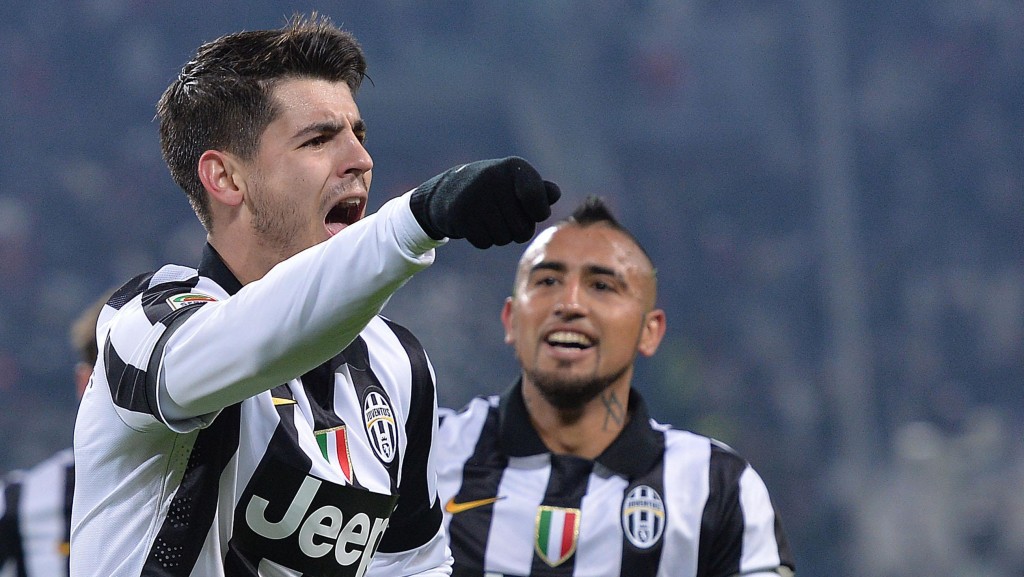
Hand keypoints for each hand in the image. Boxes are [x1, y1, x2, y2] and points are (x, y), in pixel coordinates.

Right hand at [409, 157, 560, 247]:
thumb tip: (554, 194)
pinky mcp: (460, 215)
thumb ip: (540, 190)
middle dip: (518, 230)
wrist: (451, 189)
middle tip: (507, 217)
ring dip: (501, 236)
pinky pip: (485, 243)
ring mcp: (475, 197)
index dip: (538, 213)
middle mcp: (494, 178)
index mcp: (515, 167)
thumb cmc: (497, 189)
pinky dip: (484, 239)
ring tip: (491, 219)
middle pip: (524, 230)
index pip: (538, 201)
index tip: (531, 210)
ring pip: (504, 239)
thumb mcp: (519, 183)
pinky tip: (477, 224)